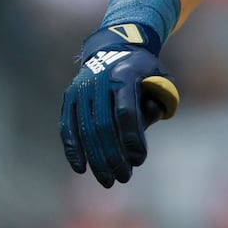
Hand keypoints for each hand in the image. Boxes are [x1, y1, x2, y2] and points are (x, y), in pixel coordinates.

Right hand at [60, 23, 179, 186]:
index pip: (126, 112)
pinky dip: (73, 149)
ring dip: (95, 159)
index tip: (139, 160)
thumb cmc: (144, 70)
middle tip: (123, 178)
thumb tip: (142, 134)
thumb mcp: (160, 78)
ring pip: (85, 130)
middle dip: (113, 156)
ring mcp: (80, 90)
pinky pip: (67, 127)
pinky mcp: (69, 98)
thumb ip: (159, 102)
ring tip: (108, 180)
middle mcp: (98, 81)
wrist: (113, 47)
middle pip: (103, 126)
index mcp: (124, 75)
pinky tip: (81, 168)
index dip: (132, 138)